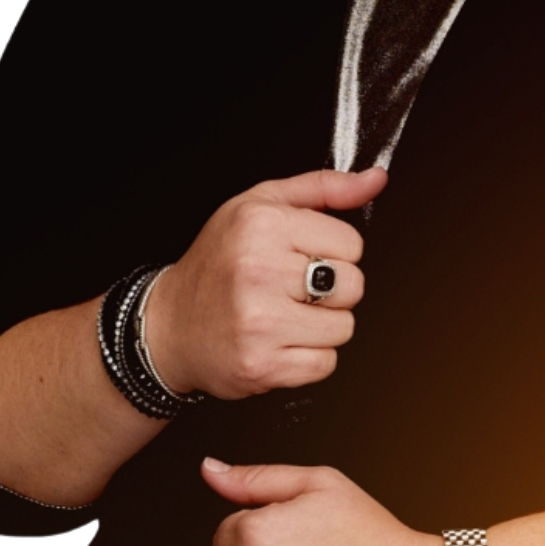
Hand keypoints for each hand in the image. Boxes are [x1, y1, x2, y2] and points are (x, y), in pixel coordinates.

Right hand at [143, 168, 386, 399]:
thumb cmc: (218, 262)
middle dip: (332, 289)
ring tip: (284, 314)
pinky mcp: (261, 366)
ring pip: (344, 328)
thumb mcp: (261, 205)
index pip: (352, 243)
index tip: (303, 256)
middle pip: (353, 286)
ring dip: (322, 325)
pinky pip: (325, 364)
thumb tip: (375, 179)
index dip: (333, 251)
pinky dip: (309, 357)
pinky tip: (279, 340)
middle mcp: (258, 271)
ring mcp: (259, 322)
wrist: (169, 326)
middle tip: (293, 288)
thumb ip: (324, 189)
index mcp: (261, 224)